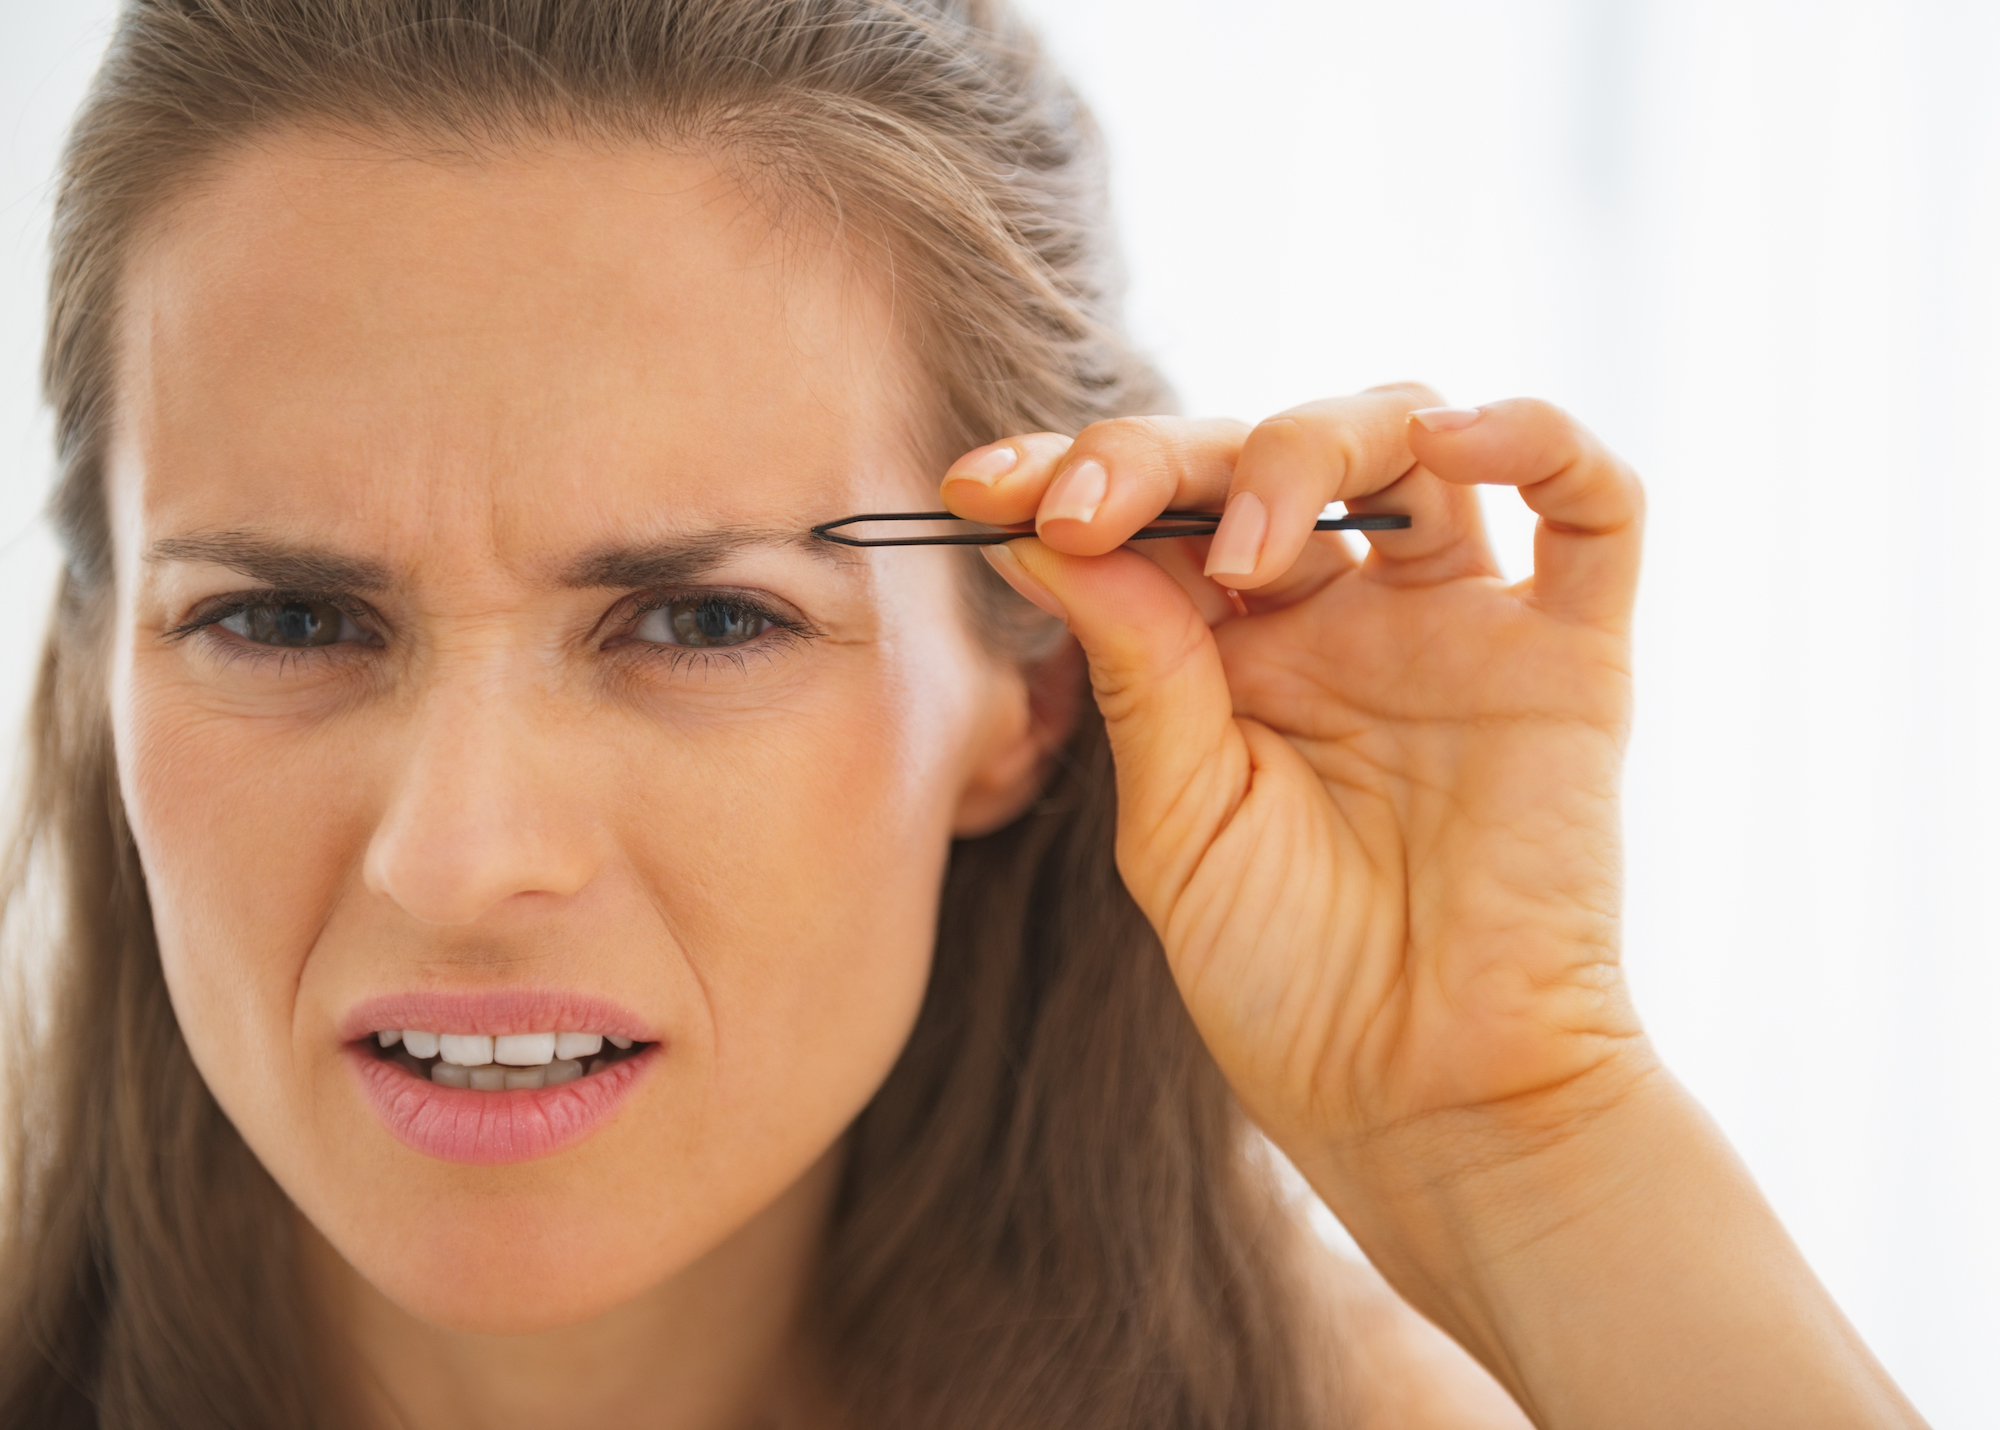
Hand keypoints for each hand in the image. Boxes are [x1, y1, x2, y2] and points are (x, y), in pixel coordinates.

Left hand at [945, 390, 1928, 1429]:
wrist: (1419, 1099)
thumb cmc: (1284, 982)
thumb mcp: (1177, 820)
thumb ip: (1134, 669)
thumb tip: (1041, 530)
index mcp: (1232, 656)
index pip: (1156, 516)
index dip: (1068, 476)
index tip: (973, 488)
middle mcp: (1342, 618)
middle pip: (1262, 453)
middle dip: (1158, 457)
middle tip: (1079, 508)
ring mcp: (1455, 627)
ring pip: (1406, 439)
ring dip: (1309, 445)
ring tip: (1242, 554)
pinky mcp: (1569, 658)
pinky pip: (1590, 506)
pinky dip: (1537, 439)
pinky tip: (1457, 439)